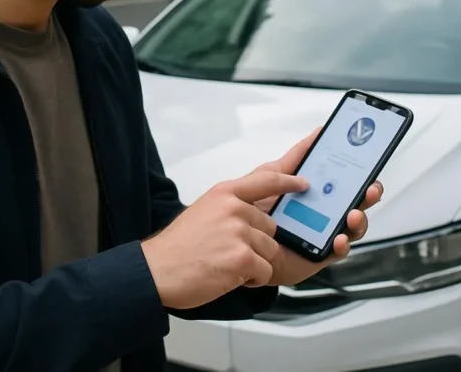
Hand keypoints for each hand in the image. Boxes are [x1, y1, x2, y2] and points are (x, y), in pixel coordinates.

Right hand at [141, 169, 307, 309]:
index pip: (266, 180)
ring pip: (270, 250)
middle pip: (271, 226)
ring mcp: (239, 232)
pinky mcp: (242, 258)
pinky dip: (251, 279)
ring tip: (225, 265)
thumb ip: (230, 206)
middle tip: (230, 252)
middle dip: (258, 243)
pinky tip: (228, 276)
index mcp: (225, 193)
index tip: (303, 182)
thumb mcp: (205, 210)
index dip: (289, 180)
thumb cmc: (179, 247)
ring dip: (254, 263)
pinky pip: (265, 271)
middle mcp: (234, 208)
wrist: (157, 270)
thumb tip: (255, 214)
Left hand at [251, 128, 384, 286]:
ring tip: (353, 214)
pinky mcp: (319, 254)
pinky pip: (338, 250)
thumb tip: (316, 135)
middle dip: (368, 192)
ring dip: (359, 218)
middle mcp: (322, 210)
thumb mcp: (267, 177)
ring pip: (352, 225)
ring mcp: (323, 232)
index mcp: (313, 190)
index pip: (342, 177)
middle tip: (370, 188)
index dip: (358, 169)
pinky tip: (338, 238)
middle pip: (355, 200)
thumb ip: (292, 160)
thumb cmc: (250, 210)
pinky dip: (342, 244)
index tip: (367, 158)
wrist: (236, 243)